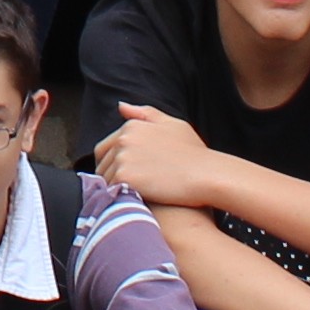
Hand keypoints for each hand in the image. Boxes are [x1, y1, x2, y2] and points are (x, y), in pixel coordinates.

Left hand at [97, 102, 219, 206]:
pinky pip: (110, 190)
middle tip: (126, 190)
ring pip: (104, 178)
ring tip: (129, 197)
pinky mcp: (125, 177)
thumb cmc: (195, 153)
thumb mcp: (173, 125)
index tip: (123, 176)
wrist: (207, 175)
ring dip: (112, 188)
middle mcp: (123, 139)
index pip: (105, 148)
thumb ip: (145, 114)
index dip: (111, 164)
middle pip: (102, 163)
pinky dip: (116, 197)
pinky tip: (129, 203)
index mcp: (132, 126)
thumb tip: (121, 106)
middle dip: (110, 175)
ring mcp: (122, 157)